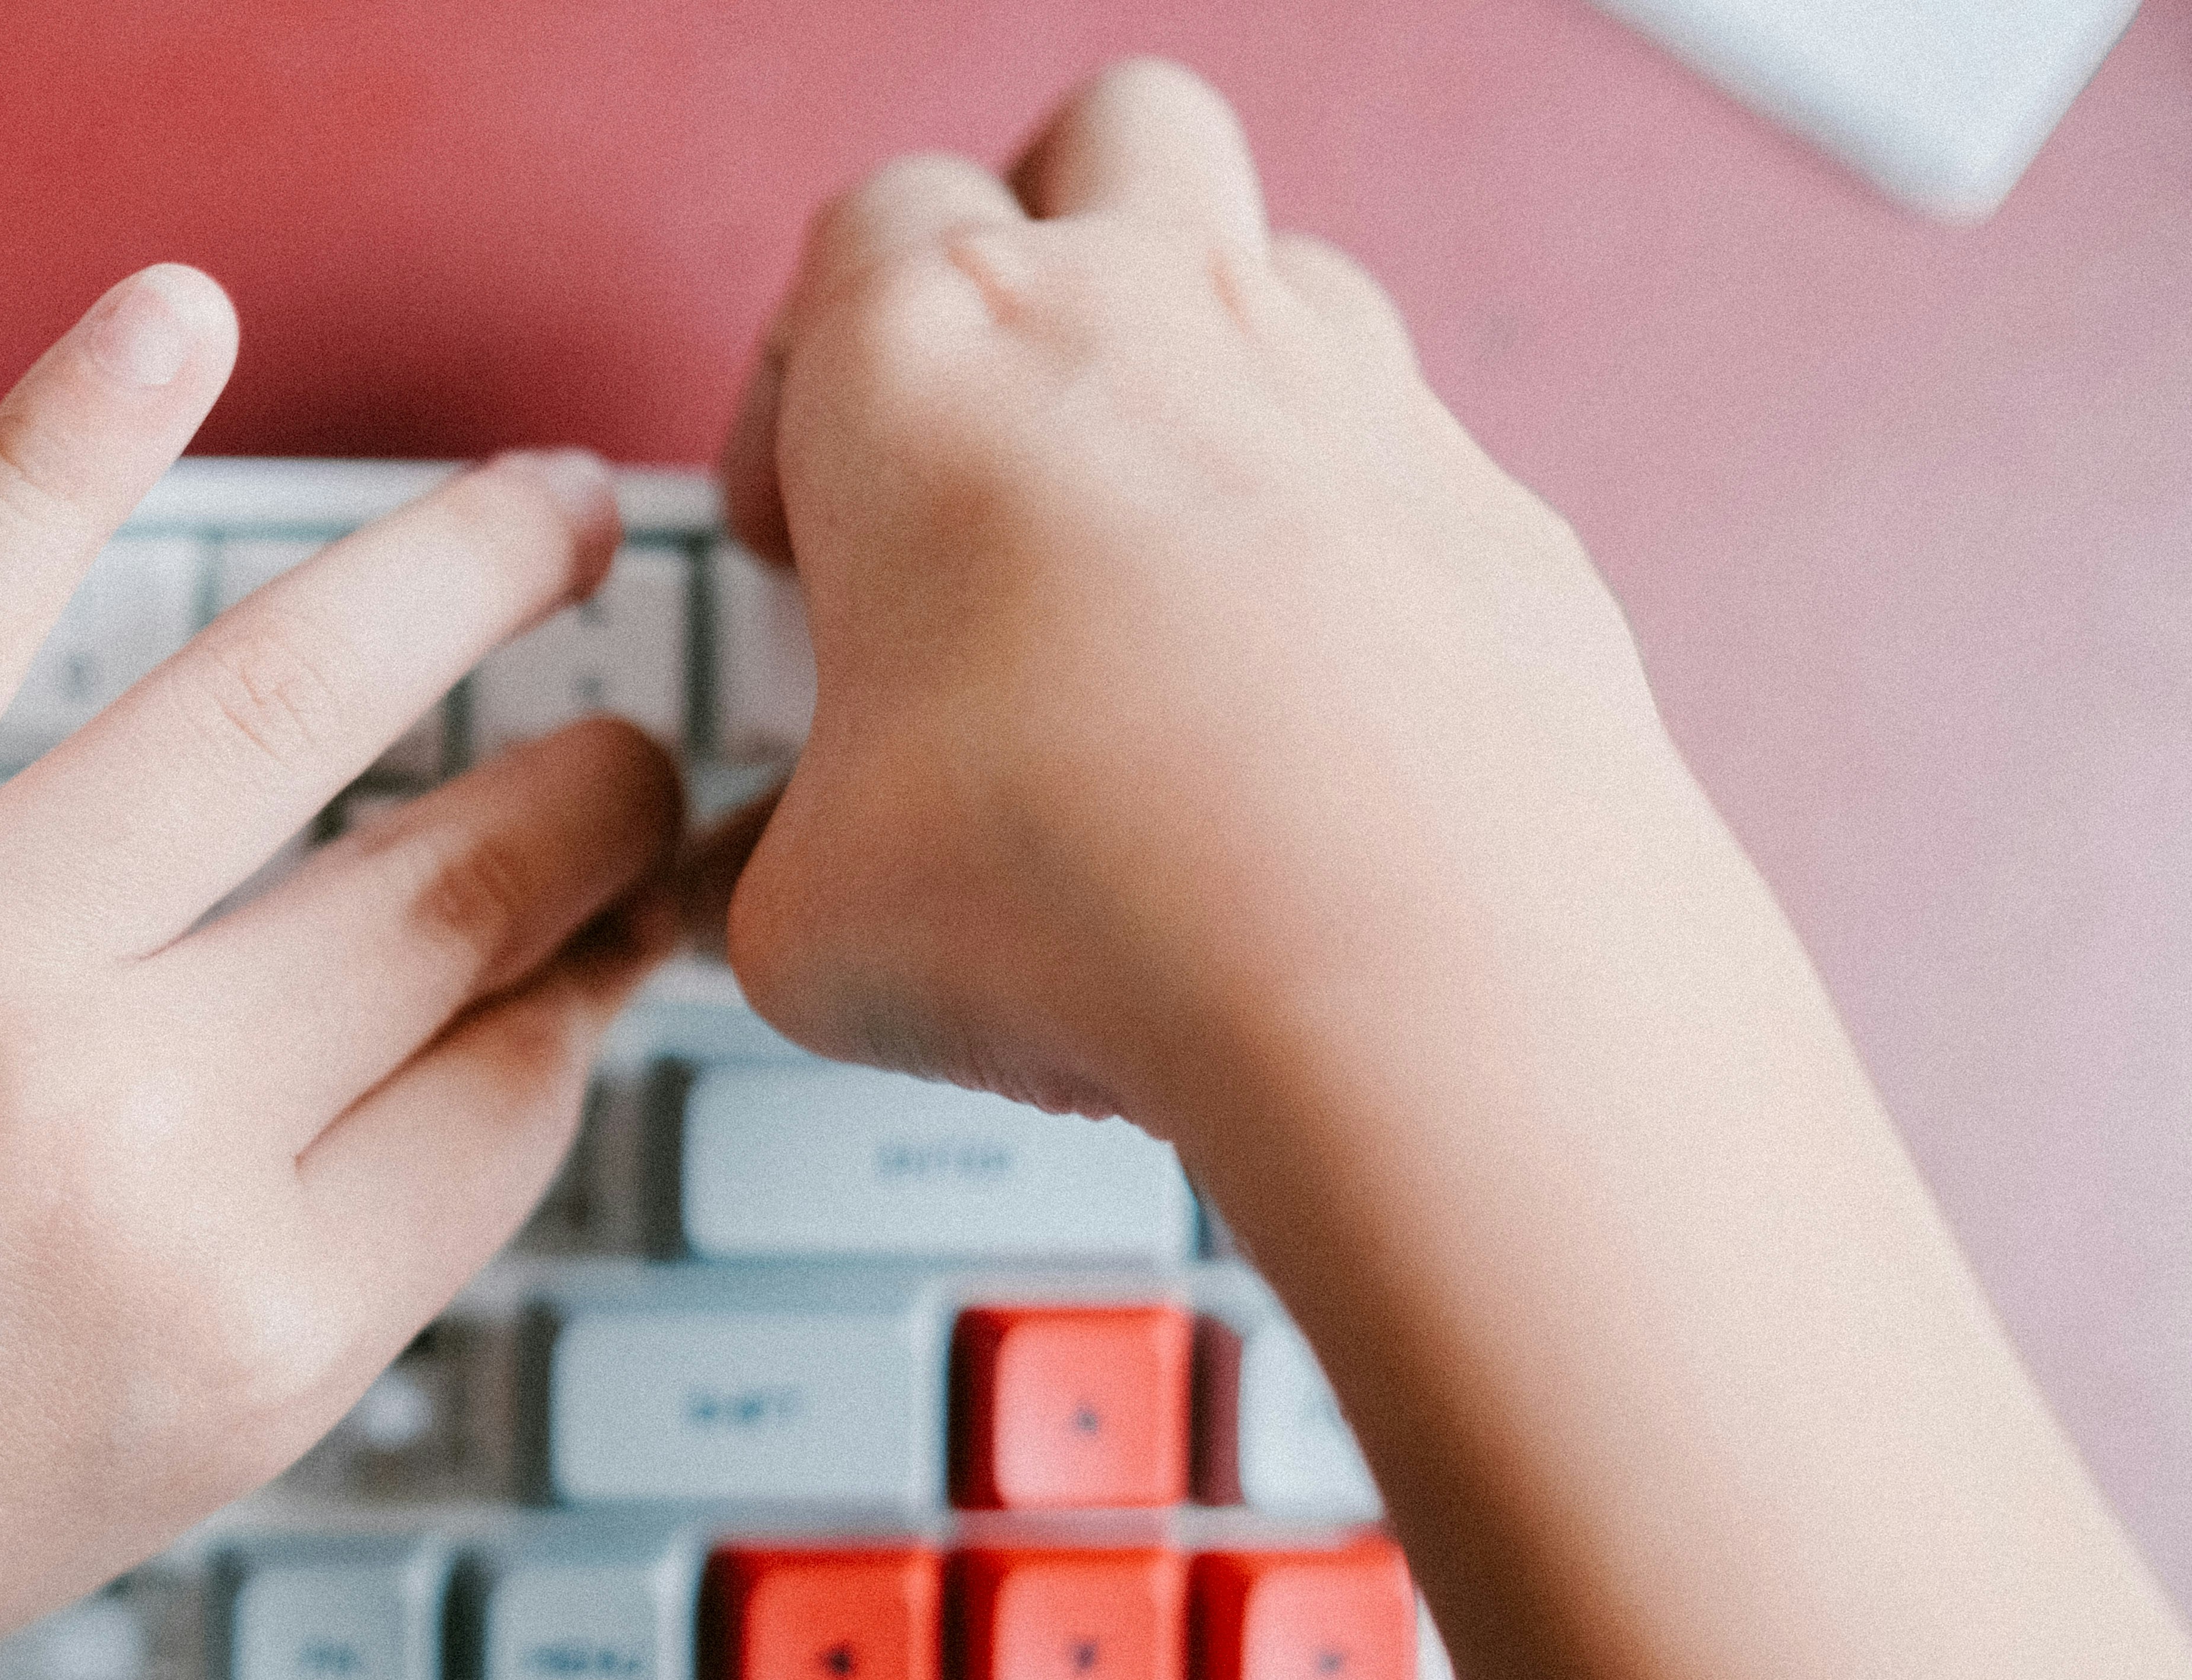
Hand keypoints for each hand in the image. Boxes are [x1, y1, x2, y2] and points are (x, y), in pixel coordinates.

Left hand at [0, 265, 678, 1679]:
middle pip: (446, 890)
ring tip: (555, 514)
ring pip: (272, 705)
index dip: (590, 969)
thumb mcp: (149, 1460)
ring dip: (457, 577)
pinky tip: (178, 327)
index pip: (510, 1076)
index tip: (615, 901)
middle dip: (584, 790)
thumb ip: (352, 1254)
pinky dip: (72, 438)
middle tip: (620, 733)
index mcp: (241, 1322)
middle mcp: (116, 1142)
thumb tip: (529, 1018)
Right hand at [713, 61, 1697, 1136]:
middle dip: (1043, 244)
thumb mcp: (810, 917)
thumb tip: (771, 905)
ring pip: (1279, 263)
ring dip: (1205, 373)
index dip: (806, 387)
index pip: (855, 240)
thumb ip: (770, 872)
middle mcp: (1152, 316)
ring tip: (1143, 568)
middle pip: (1100, 139)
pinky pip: (1403, 465)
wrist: (1397, 956)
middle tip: (989, 425)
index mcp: (931, 353)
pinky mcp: (1493, 509)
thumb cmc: (1091, 879)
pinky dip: (1341, 549)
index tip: (806, 536)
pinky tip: (1289, 713)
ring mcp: (1348, 389)